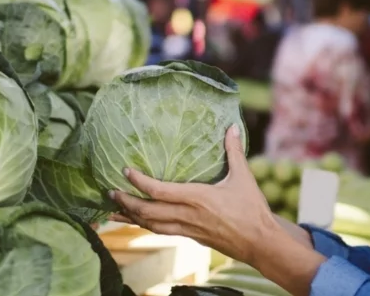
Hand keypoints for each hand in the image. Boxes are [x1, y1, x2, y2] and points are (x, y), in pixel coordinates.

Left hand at [108, 126, 278, 266]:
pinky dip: (146, 226)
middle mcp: (188, 215)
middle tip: (110, 191)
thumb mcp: (243, 177)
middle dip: (127, 202)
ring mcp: (188, 229)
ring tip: (114, 210)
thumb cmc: (252, 209)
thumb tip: (232, 127)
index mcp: (197, 198)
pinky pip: (162, 231)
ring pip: (151, 225)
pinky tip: (139, 222)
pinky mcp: (191, 237)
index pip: (160, 191)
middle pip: (148, 212)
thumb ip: (234, 152)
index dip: (140, 182)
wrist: (259, 241)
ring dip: (131, 217)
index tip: (126, 172)